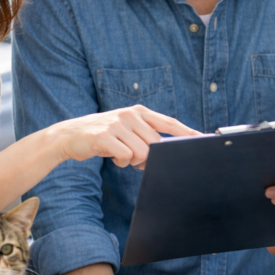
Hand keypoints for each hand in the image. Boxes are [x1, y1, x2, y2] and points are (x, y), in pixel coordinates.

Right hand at [51, 105, 197, 167]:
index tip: (204, 140)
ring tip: (120, 154)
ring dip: (132, 161)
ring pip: (142, 153)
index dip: (188, 132)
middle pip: (156, 144)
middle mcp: (130, 115)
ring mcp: (117, 125)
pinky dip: (120, 162)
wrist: (70, 135)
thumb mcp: (127, 129)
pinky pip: (125, 157)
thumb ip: (147, 136)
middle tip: (136, 159)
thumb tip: (168, 152)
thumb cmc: (104, 135)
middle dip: (150, 157)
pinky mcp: (105, 137)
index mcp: (139, 112)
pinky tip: (112, 156)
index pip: (170, 123)